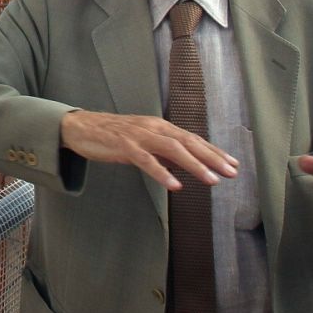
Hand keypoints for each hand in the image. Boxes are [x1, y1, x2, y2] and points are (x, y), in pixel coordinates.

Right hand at [59, 110, 237, 191]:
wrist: (80, 127)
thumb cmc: (112, 136)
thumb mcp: (142, 142)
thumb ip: (162, 152)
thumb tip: (184, 164)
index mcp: (159, 126)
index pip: (192, 139)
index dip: (213, 151)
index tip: (232, 164)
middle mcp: (153, 127)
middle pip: (188, 142)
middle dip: (212, 158)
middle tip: (231, 173)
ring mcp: (139, 136)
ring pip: (172, 149)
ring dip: (194, 165)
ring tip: (211, 180)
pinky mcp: (123, 146)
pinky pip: (146, 160)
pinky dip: (161, 172)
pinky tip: (174, 185)